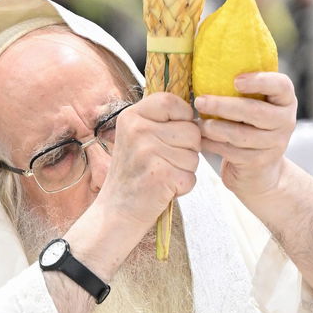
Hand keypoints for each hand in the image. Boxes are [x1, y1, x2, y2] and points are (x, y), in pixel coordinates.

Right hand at [70, 92, 200, 271]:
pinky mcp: (162, 176)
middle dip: (188, 149)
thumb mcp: (136, 137)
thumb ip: (159, 121)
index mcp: (131, 117)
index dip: (183, 115)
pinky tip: (164, 188)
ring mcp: (149, 153)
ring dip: (185, 169)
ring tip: (162, 174)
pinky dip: (183, 186)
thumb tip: (195, 110)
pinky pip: (192, 176)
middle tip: (164, 161)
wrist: (117, 211)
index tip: (176, 132)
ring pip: (195, 155)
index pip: (171, 101)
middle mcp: (139, 131)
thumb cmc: (133, 173)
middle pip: (192, 130)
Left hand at [195, 71, 297, 201]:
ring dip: (215, 128)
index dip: (260, 81)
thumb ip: (243, 84)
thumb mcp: (255, 102)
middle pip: (255, 112)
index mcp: (285, 100)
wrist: (262, 167)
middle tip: (200, 100)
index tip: (235, 80)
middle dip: (224, 106)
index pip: (281, 86)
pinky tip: (200, 139)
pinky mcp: (259, 162)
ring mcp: (274, 144)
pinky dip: (212, 144)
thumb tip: (210, 52)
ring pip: (241, 135)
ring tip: (198, 122)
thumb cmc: (251, 124)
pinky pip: (232, 152)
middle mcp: (286, 121)